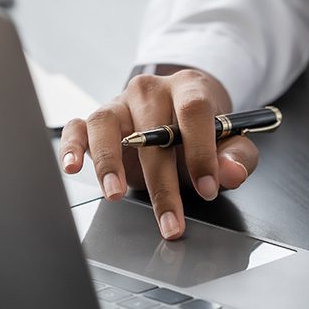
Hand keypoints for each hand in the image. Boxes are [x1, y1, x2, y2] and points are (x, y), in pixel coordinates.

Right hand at [57, 68, 258, 240]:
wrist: (178, 114)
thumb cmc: (203, 130)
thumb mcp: (231, 141)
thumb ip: (236, 156)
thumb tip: (231, 174)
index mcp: (188, 88)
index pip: (193, 110)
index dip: (200, 150)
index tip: (207, 188)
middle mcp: (149, 90)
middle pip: (150, 130)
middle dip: (161, 182)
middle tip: (171, 220)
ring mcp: (118, 103)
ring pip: (105, 124)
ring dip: (109, 161)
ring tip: (115, 193)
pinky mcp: (95, 121)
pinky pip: (76, 128)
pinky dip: (71, 146)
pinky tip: (73, 167)